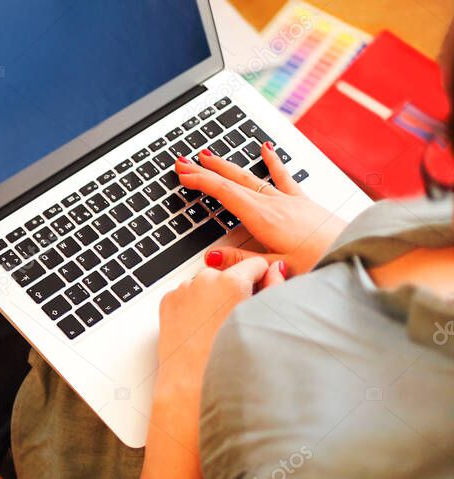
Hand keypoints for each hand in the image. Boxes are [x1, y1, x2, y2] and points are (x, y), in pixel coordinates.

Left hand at [156, 257, 285, 396]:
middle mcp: (205, 280)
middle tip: (236, 318)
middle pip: (229, 275)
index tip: (259, 295)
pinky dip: (193, 306)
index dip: (261, 280)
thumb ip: (274, 288)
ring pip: (206, 285)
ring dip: (212, 298)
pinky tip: (200, 328)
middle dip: (234, 290)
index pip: (255, 264)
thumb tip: (276, 270)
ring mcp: (183, 290)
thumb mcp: (263, 320)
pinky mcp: (168, 301)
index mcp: (231, 282)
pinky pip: (187, 296)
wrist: (191, 383)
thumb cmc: (225, 359)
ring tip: (216, 327)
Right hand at [175, 143, 347, 273]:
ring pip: (252, 176)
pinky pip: (282, 177)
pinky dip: (273, 161)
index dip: (201, 181)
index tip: (183, 174)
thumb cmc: (321, 260)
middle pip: (233, 181)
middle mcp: (274, 203)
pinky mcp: (303, 202)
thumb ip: (243, 262)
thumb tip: (213, 256)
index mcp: (263, 218)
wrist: (356, 250)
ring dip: (229, 166)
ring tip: (211, 155)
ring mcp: (289, 200)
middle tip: (185, 163)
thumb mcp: (275, 267)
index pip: (224, 193)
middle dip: (207, 170)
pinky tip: (266, 149)